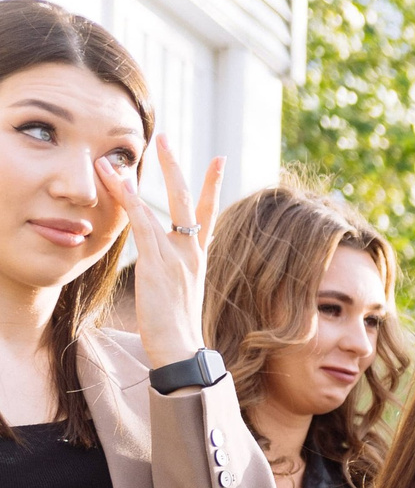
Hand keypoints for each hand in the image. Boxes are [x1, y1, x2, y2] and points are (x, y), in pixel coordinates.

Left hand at [95, 137, 220, 367]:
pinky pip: (144, 226)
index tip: (218, 159)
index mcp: (198, 257)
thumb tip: (160, 262)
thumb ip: (170, 269)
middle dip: (177, 167)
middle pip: (187, 200)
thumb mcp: (177, 292)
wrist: (181, 348)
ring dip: (144, 177)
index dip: (212, 185)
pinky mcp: (158, 264)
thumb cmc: (175, 327)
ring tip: (130, 153)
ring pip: (161, 207)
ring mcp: (176, 257)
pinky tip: (123, 183)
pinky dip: (133, 202)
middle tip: (166, 139)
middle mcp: (191, 252)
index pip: (207, 213)